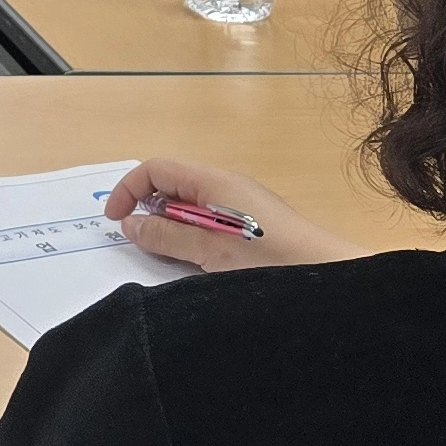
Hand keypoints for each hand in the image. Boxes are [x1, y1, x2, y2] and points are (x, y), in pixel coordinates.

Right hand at [102, 158, 360, 273]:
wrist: (329, 276)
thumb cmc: (270, 260)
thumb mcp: (210, 250)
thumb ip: (166, 235)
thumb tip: (130, 223)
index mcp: (214, 181)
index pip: (156, 169)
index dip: (129, 190)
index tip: (116, 221)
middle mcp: (227, 185)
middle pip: (173, 185)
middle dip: (149, 210)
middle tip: (143, 244)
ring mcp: (243, 204)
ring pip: (192, 207)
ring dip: (173, 228)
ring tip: (173, 257)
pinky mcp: (255, 225)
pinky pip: (211, 222)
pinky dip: (195, 237)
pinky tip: (203, 263)